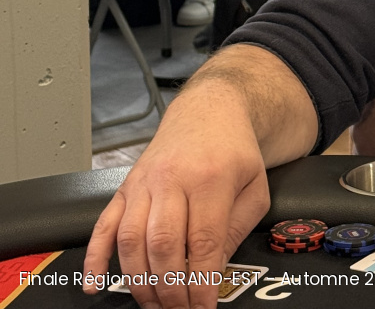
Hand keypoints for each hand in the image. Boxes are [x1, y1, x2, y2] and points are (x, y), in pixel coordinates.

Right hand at [83, 86, 269, 308]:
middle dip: (170, 287)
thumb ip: (237, 228)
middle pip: (163, 243)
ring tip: (154, 303)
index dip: (201, 281)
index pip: (202, 241)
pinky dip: (95, 257)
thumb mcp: (255, 186)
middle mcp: (173, 178)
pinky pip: (103, 224)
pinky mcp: (125, 186)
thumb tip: (213, 270)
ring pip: (131, 238)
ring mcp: (144, 182)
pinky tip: (95, 283)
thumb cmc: (234, 150)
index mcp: (211, 177)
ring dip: (139, 280)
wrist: (209, 110)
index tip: (204, 306)